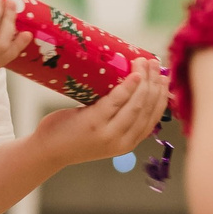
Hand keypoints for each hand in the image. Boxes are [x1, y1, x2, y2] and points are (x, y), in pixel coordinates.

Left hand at [30, 59, 170, 167]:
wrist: (48, 151)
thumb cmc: (74, 136)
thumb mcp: (104, 132)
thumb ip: (118, 118)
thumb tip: (132, 86)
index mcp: (129, 143)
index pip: (154, 117)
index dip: (162, 95)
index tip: (164, 77)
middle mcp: (123, 141)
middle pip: (147, 108)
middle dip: (155, 83)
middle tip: (154, 62)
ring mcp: (109, 133)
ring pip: (136, 104)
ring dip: (144, 80)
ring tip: (145, 62)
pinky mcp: (94, 123)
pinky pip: (116, 102)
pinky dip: (128, 87)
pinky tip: (134, 76)